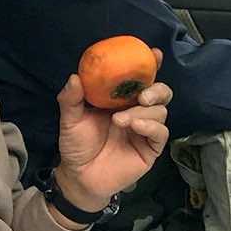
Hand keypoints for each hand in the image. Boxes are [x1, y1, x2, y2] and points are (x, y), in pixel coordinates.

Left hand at [53, 56, 170, 212]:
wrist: (79, 177)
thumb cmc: (76, 146)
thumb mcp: (70, 120)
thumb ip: (71, 99)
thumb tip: (75, 77)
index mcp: (120, 101)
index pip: (140, 80)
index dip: (150, 65)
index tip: (154, 54)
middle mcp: (136, 112)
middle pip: (160, 93)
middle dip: (156, 89)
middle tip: (141, 95)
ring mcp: (145, 130)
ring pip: (161, 111)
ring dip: (143, 111)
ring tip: (121, 120)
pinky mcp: (151, 148)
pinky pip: (160, 132)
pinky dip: (150, 126)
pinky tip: (135, 126)